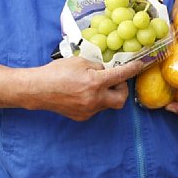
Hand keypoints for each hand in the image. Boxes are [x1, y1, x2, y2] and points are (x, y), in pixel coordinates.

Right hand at [30, 56, 145, 121]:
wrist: (38, 90)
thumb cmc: (57, 72)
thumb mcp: (80, 61)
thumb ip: (98, 66)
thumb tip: (107, 70)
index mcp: (96, 82)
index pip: (122, 75)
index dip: (133, 69)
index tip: (140, 65)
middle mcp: (95, 99)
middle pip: (121, 98)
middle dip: (121, 88)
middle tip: (113, 80)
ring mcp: (89, 110)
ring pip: (107, 104)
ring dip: (106, 94)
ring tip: (93, 85)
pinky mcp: (82, 117)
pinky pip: (95, 108)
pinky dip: (94, 100)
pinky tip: (82, 93)